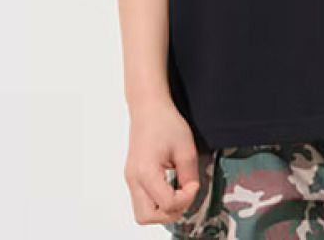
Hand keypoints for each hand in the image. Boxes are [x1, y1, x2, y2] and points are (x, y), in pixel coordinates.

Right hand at [124, 97, 201, 225]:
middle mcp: (134, 179)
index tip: (193, 184)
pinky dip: (156, 201)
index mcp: (146, 172)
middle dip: (169, 212)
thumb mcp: (186, 148)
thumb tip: (190, 191)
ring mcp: (130, 179)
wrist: (148, 108)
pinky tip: (168, 186)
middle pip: (147, 217)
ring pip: (142, 213)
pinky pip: (142, 201)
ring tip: (176, 193)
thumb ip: (189, 176)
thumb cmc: (165, 122)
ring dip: (161, 210)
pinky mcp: (132, 176)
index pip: (166, 204)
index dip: (185, 198)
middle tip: (183, 196)